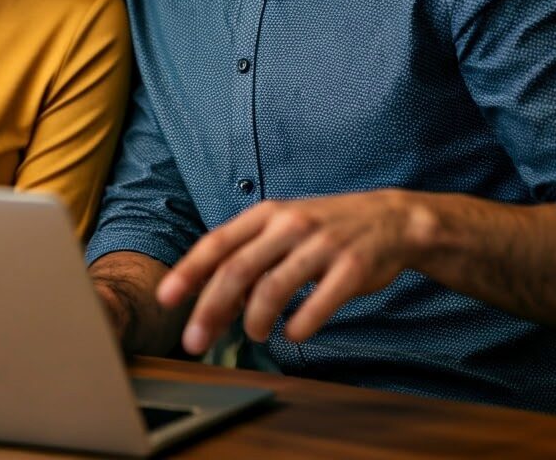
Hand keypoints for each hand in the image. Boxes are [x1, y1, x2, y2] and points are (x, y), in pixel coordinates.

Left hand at [156, 189, 436, 353]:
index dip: (189, 271)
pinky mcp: (352, 268)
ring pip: (273, 288)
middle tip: (194, 341)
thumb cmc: (324, 229)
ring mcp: (321, 245)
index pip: (217, 243)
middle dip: (210, 309)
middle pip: (238, 269)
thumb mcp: (282, 229)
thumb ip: (249, 257)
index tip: (165, 298)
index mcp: (266, 214)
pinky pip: (318, 303)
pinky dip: (300, 325)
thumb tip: (212, 300)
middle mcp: (289, 225)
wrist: (389, 219)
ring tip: (255, 333)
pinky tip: (293, 333)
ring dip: (256, 320)